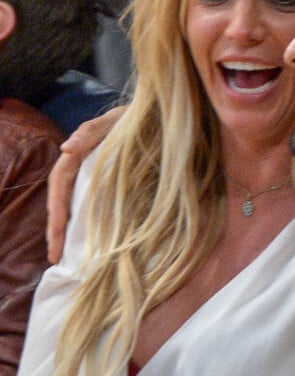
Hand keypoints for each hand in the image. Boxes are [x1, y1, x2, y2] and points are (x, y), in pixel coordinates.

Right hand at [47, 106, 125, 262]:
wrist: (158, 118)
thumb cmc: (133, 117)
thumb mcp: (114, 121)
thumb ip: (91, 132)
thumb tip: (66, 149)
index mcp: (78, 155)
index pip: (59, 186)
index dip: (55, 212)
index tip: (54, 236)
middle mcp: (82, 168)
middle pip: (62, 201)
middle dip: (57, 230)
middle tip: (56, 257)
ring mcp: (95, 178)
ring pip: (76, 206)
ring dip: (69, 230)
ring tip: (65, 256)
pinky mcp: (111, 185)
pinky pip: (95, 206)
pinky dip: (89, 224)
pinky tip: (90, 241)